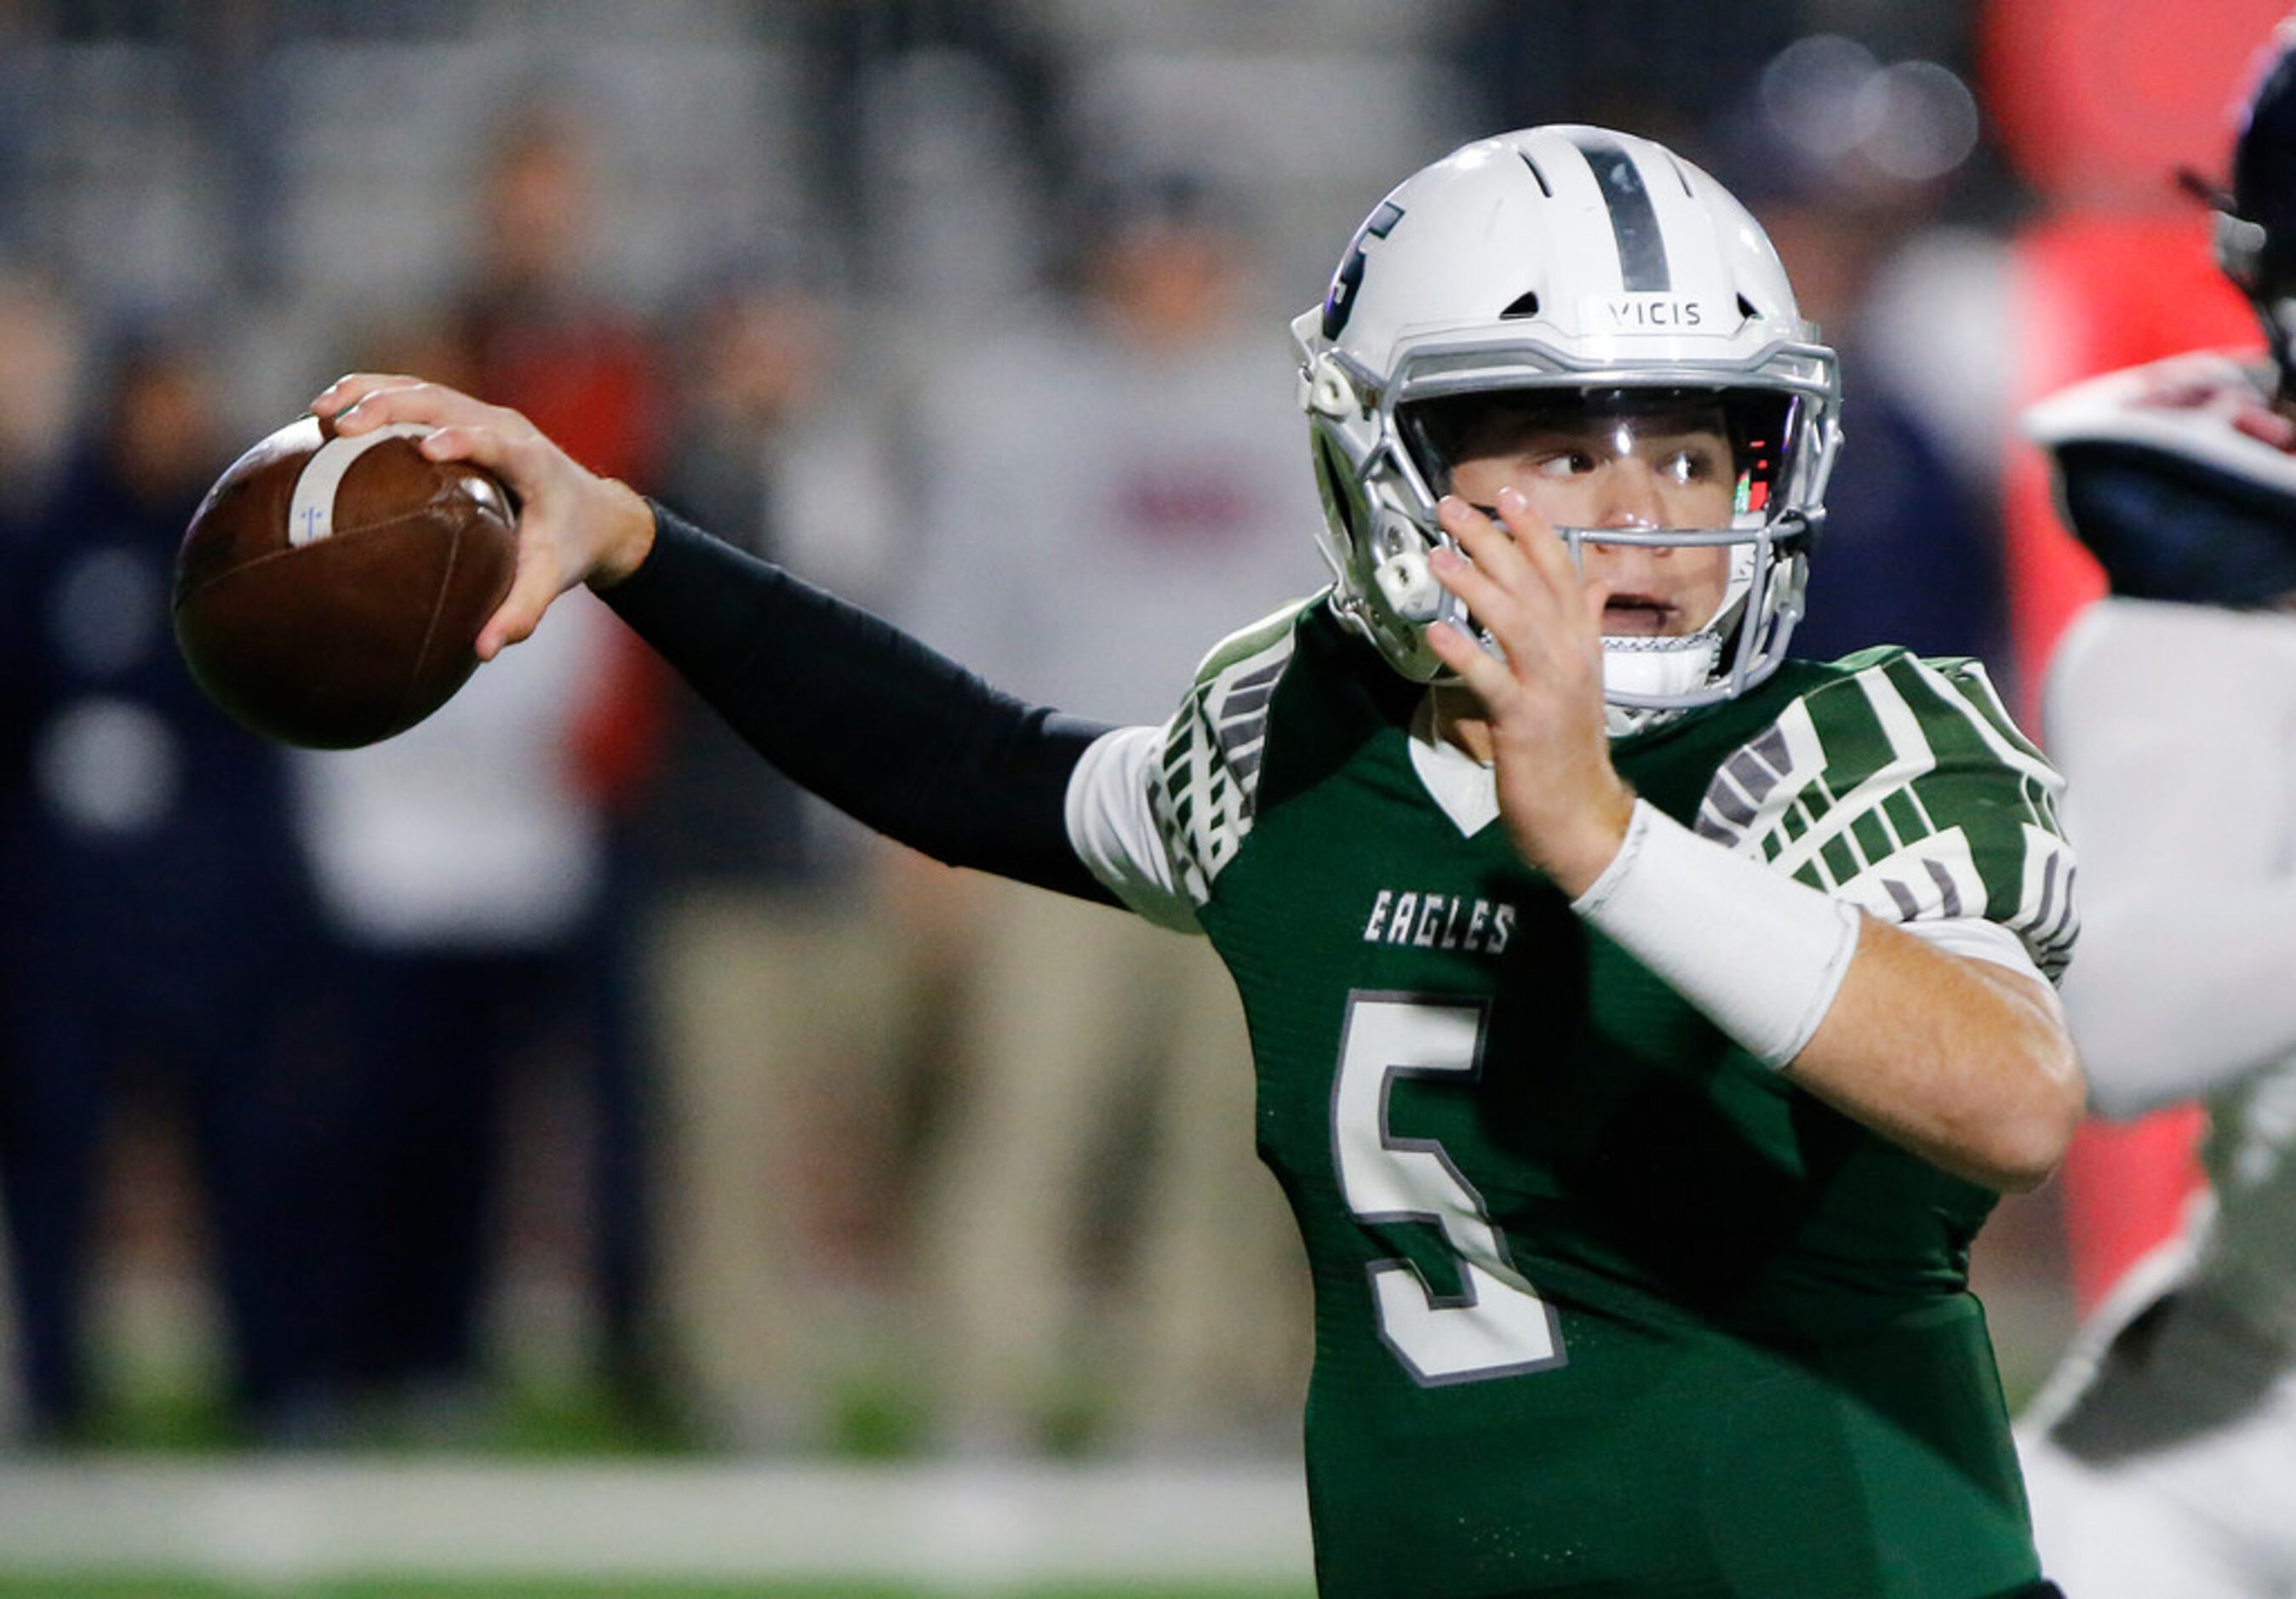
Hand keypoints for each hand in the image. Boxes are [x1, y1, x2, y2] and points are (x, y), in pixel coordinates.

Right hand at [310, 373, 656, 658]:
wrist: (594, 513)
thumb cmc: (567, 548)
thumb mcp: (550, 580)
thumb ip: (521, 613)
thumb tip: (482, 651)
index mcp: (531, 462)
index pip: (496, 442)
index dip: (466, 440)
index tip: (428, 450)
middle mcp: (506, 427)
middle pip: (444, 402)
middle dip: (391, 407)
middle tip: (342, 428)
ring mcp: (483, 415)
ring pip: (422, 391)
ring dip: (370, 394)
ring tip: (318, 413)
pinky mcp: (465, 414)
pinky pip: (414, 396)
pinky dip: (372, 396)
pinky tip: (328, 414)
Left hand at [1424, 488, 1635, 895]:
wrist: (1581, 811)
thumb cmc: (1572, 746)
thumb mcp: (1583, 677)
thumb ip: (1584, 626)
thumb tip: (1592, 584)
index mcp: (1581, 642)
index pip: (1561, 571)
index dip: (1534, 530)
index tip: (1506, 494)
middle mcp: (1570, 655)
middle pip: (1531, 584)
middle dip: (1491, 540)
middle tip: (1451, 508)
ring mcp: (1549, 686)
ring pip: (1513, 621)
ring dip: (1474, 584)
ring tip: (1438, 555)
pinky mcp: (1524, 721)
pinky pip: (1491, 681)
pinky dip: (1465, 654)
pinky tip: (1436, 632)